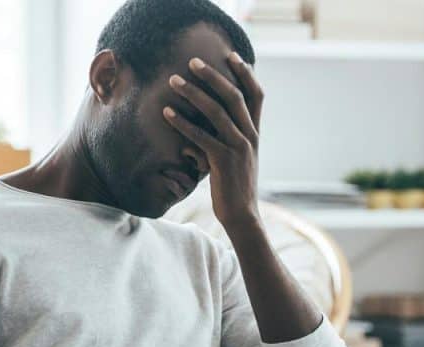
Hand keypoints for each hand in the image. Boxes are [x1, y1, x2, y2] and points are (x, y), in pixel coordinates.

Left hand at [163, 53, 263, 227]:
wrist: (242, 215)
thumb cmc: (232, 187)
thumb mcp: (234, 159)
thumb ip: (224, 139)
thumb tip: (198, 131)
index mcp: (255, 133)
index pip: (257, 95)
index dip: (245, 74)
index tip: (231, 55)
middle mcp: (250, 136)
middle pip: (234, 96)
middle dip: (212, 76)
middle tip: (192, 61)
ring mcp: (238, 148)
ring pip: (216, 112)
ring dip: (193, 93)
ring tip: (174, 81)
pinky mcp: (223, 161)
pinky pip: (200, 136)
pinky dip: (182, 123)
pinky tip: (166, 113)